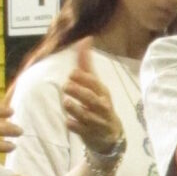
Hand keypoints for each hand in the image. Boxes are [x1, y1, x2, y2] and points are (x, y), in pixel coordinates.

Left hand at [63, 42, 124, 157]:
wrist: (110, 135)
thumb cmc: (99, 105)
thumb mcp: (96, 85)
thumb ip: (87, 65)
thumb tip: (84, 39)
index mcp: (103, 93)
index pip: (95, 84)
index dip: (84, 79)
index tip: (72, 73)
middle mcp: (102, 107)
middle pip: (92, 99)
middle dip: (80, 92)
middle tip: (67, 86)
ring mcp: (96, 122)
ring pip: (86, 115)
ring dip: (76, 109)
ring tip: (66, 102)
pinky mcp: (90, 135)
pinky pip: (81, 130)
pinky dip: (74, 126)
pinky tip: (68, 121)